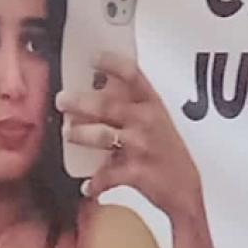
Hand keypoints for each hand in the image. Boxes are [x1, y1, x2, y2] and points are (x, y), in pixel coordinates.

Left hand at [57, 53, 204, 219]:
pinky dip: (94, 183)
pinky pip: (106, 175)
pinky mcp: (136, 173)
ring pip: (102, 136)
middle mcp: (147, 122)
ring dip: (80, 134)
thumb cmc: (167, 152)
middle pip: (107, 105)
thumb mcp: (156, 121)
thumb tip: (96, 90)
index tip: (94, 58)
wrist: (185, 190)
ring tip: (69, 133)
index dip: (112, 63)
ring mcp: (141, 147)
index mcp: (153, 105)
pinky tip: (87, 186)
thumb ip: (130, 105)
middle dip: (79, 101)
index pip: (133, 75)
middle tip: (62, 100)